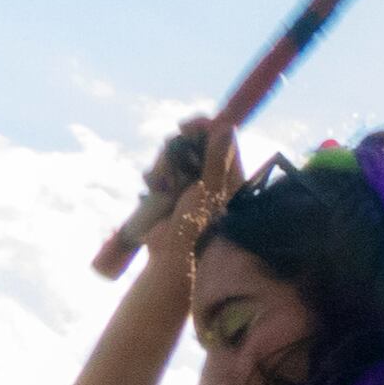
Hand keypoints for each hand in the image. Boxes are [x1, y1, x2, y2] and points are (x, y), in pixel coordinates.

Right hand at [132, 113, 239, 278]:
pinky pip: (162, 172)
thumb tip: (227, 126)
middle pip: (191, 143)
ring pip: (174, 156)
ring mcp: (190, 183)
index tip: (186, 126)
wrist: (175, 258)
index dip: (203, 127)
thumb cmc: (200, 227)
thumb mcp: (210, 189)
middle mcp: (212, 176)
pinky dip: (156, 177)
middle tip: (170, 168)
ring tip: (160, 184)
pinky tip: (154, 187)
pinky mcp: (172, 193)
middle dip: (175, 150)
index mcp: (229, 174)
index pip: (220, 137)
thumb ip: (216, 159)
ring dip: (163, 165)